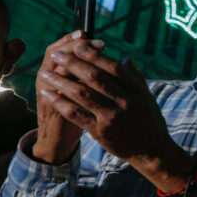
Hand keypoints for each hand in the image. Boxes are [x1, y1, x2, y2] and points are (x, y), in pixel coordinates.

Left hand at [37, 44, 173, 163]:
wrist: (151, 150)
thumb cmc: (149, 120)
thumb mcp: (147, 97)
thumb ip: (135, 78)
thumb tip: (124, 58)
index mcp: (137, 91)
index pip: (114, 68)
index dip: (94, 55)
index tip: (79, 45)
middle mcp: (125, 102)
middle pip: (95, 78)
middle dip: (73, 63)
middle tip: (56, 54)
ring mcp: (112, 118)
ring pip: (82, 94)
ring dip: (61, 81)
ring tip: (45, 73)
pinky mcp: (100, 132)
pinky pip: (76, 114)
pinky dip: (60, 103)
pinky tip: (49, 94)